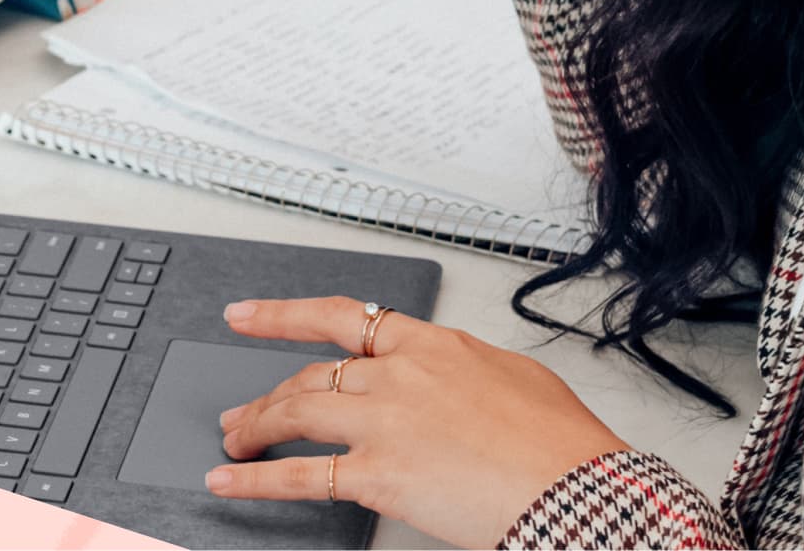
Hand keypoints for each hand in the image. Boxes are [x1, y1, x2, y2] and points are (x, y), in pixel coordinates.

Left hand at [205, 296, 631, 548]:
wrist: (574, 486)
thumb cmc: (558, 442)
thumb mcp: (512, 377)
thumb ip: (463, 371)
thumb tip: (449, 381)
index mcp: (431, 344)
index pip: (341, 319)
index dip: (283, 316)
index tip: (247, 315)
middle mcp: (398, 374)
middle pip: (311, 376)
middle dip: (267, 395)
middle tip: (241, 411)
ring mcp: (384, 421)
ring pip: (295, 412)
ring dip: (255, 428)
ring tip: (233, 443)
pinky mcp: (377, 473)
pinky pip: (299, 474)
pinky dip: (256, 479)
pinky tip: (229, 482)